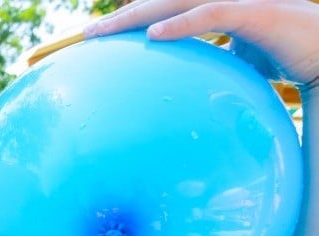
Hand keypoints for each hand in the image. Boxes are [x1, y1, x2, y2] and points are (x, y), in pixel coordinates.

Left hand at [85, 0, 318, 85]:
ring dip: (138, 16)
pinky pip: (211, 14)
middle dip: (123, 17)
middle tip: (87, 36)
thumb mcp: (238, 60)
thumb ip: (211, 64)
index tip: (100, 37)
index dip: (132, 20)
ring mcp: (236, 0)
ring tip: (106, 32)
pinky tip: (153, 36)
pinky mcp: (253, 11)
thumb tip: (188, 89)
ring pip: (176, 3)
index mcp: (213, 6)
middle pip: (161, 3)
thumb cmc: (285, 52)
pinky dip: (181, 25)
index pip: (163, 10)